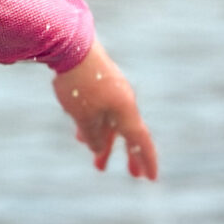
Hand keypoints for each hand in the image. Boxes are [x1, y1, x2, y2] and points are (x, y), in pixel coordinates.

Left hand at [52, 40, 158, 178]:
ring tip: (98, 164)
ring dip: (106, 144)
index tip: (151, 178)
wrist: (71, 44)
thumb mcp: (84, 116)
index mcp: (125, 110)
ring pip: (112, 124)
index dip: (147, 160)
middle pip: (129, 134)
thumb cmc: (79, 83)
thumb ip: (93, 135)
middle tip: (133, 175)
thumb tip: (96, 149)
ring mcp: (112, 92)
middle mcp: (123, 102)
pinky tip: (82, 136)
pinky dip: (95, 127)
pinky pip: (101, 112)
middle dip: (129, 156)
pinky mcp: (99, 83)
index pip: (141, 141)